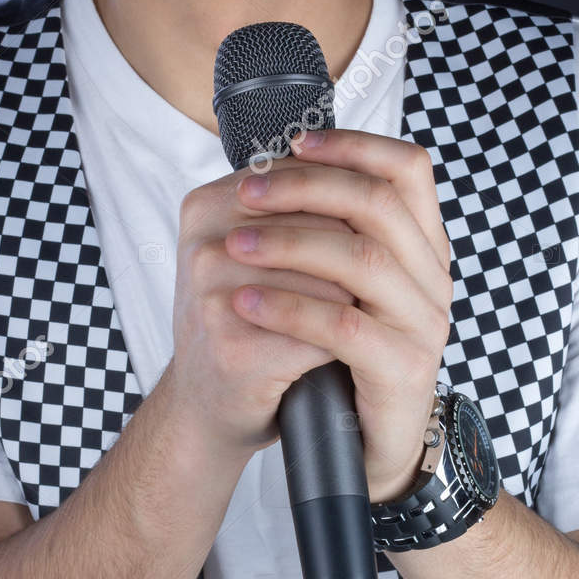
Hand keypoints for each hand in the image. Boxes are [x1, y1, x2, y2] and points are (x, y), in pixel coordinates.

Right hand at [165, 153, 363, 459]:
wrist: (208, 401)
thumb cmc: (245, 317)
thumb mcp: (257, 249)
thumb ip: (298, 205)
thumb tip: (373, 177)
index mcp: (207, 205)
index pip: (310, 181)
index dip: (349, 212)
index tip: (357, 243)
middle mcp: (204, 246)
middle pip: (327, 228)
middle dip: (357, 260)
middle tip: (357, 290)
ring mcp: (214, 298)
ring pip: (333, 280)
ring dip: (356, 303)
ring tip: (342, 321)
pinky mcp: (234, 349)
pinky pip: (323, 331)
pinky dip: (341, 344)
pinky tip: (333, 353)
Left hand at [223, 126, 451, 501]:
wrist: (357, 450)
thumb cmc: (335, 361)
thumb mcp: (337, 286)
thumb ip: (324, 233)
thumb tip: (268, 170)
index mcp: (422, 247)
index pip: (408, 170)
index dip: (353, 146)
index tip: (294, 144)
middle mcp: (433, 279)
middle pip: (379, 204)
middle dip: (305, 188)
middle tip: (246, 192)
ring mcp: (424, 325)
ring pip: (364, 261)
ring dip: (289, 244)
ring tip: (233, 246)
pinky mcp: (403, 371)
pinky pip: (345, 328)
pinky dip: (289, 309)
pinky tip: (245, 304)